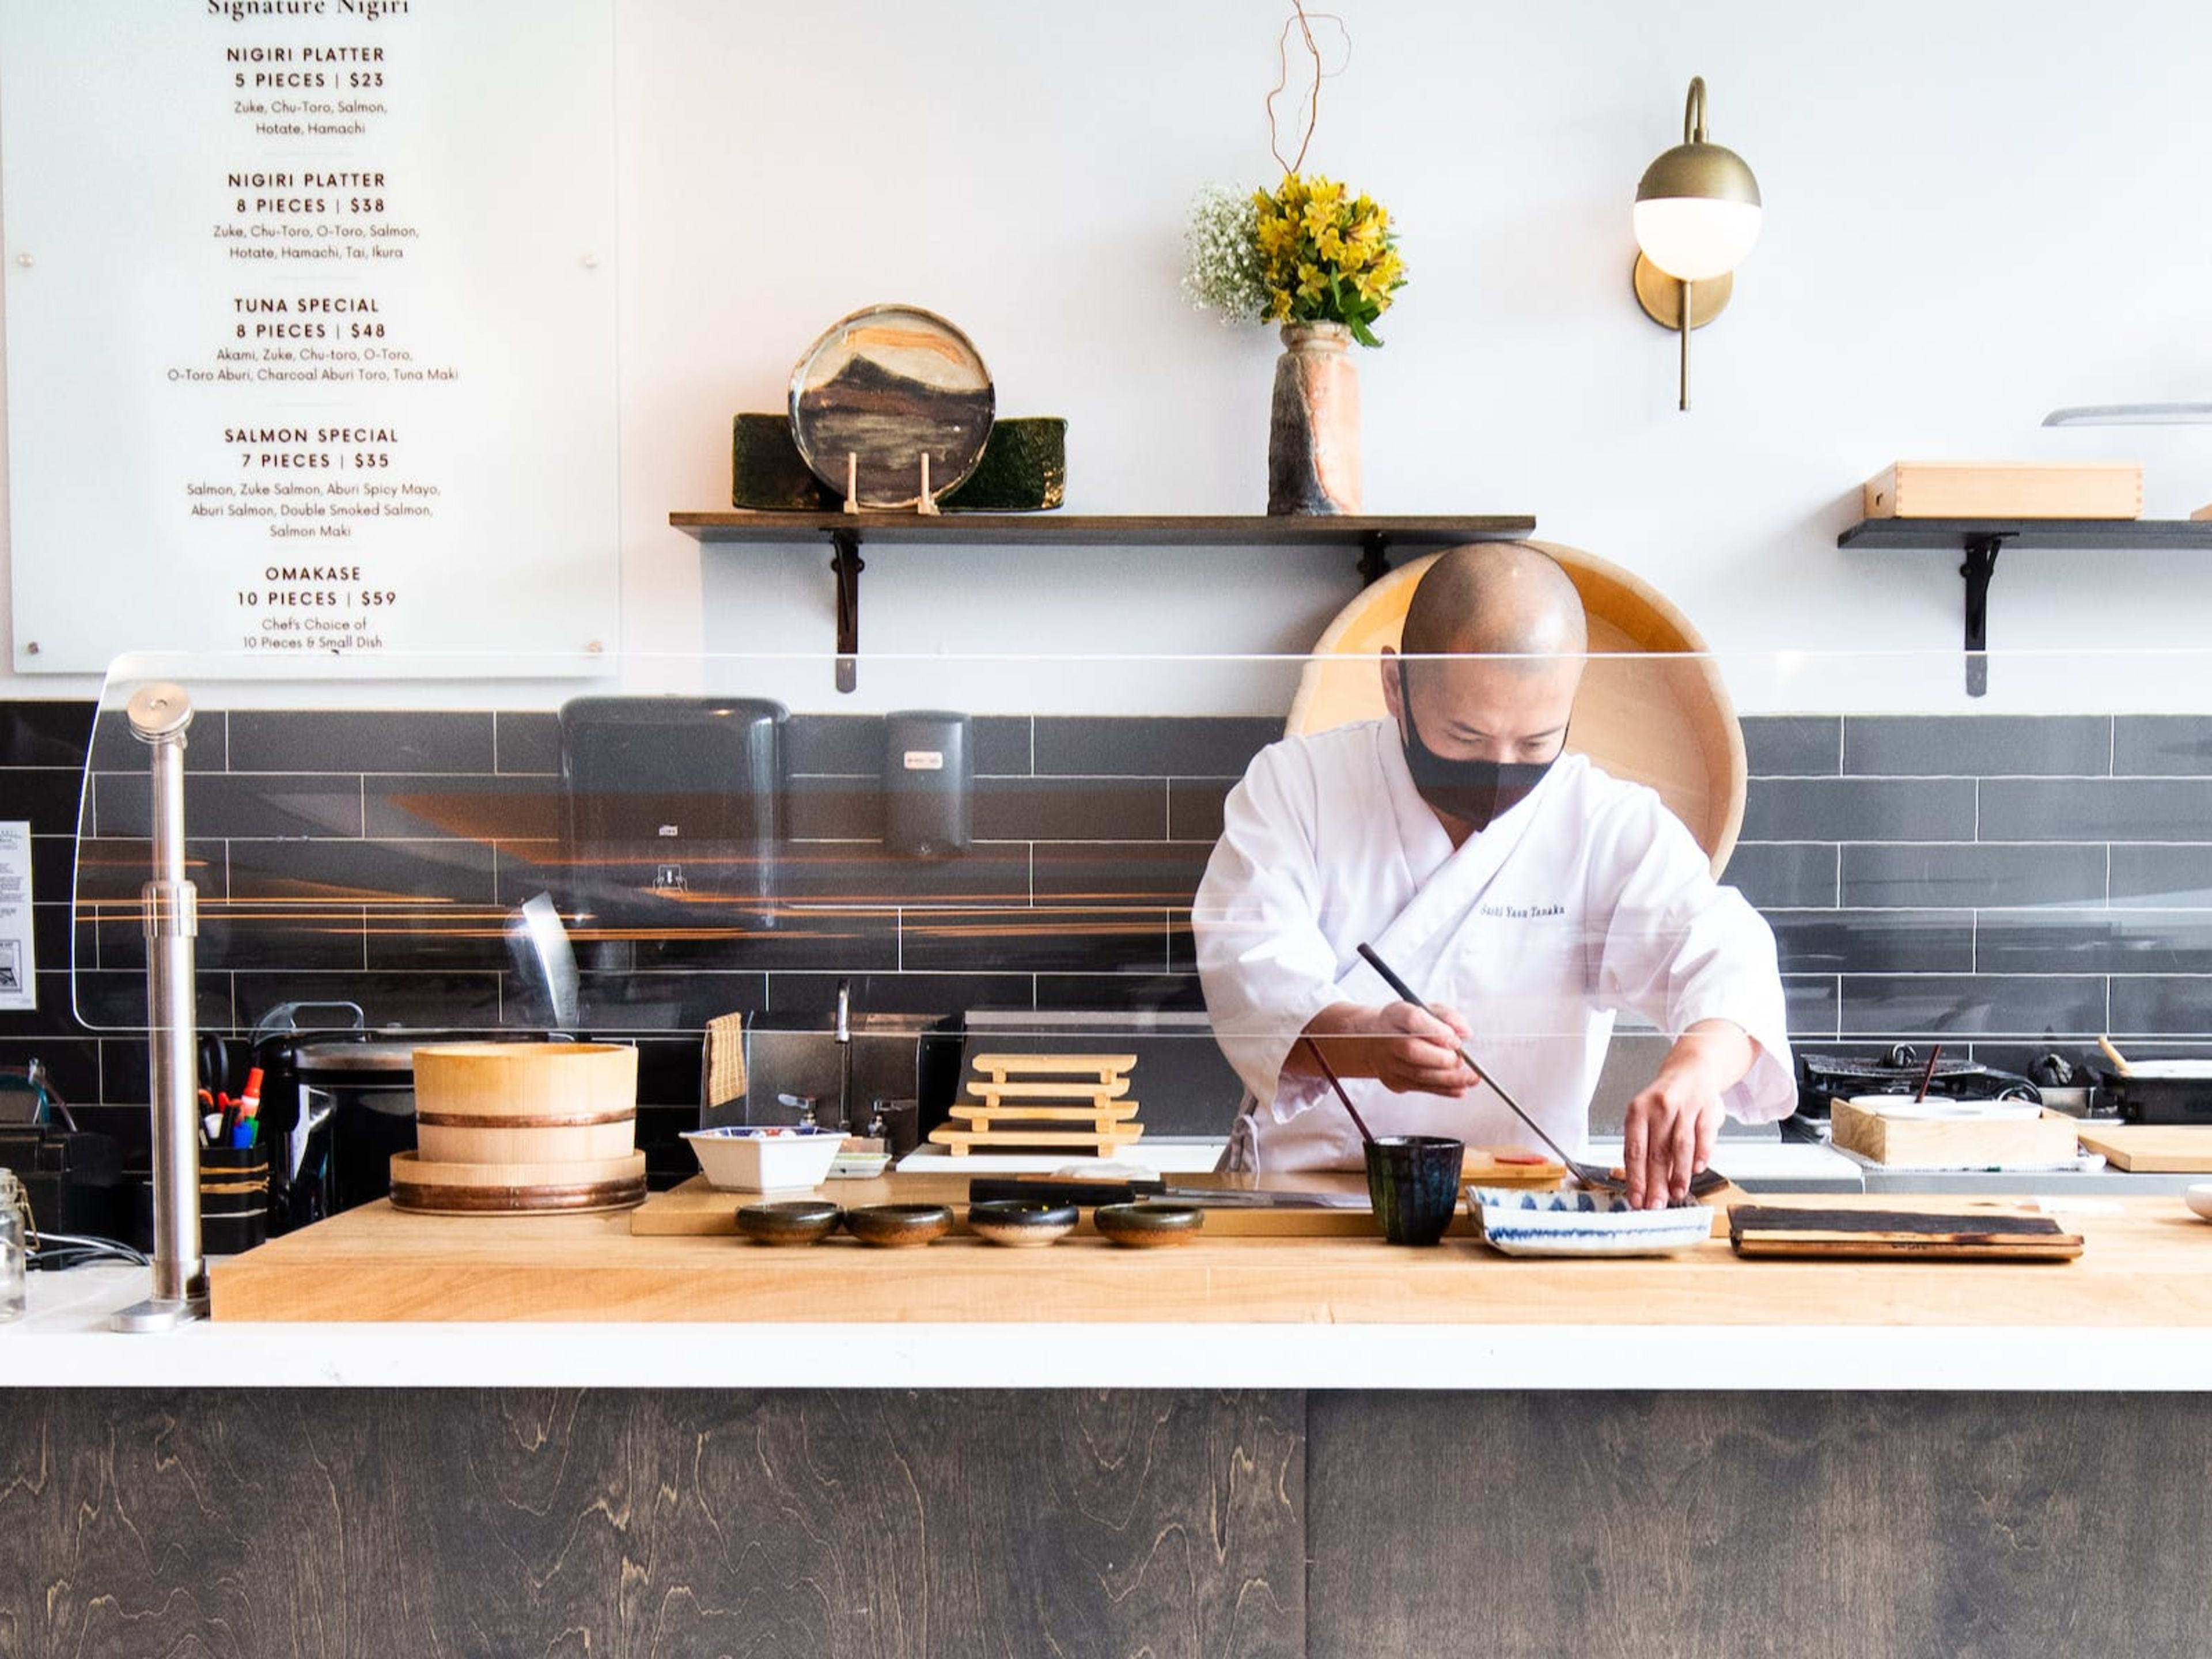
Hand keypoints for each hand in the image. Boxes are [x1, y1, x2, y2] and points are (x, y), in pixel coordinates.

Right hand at [1301, 1000, 1478, 1095]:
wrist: (1376, 1041)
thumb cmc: (1406, 1025)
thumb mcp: (1427, 1010)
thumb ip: (1447, 1017)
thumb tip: (1464, 1032)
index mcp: (1395, 1014)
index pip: (1412, 1019)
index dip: (1435, 1030)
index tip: (1455, 1039)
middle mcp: (1386, 1038)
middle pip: (1411, 1050)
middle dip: (1443, 1058)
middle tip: (1461, 1059)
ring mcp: (1387, 1063)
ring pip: (1418, 1074)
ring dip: (1450, 1078)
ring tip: (1470, 1077)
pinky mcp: (1393, 1082)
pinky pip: (1421, 1088)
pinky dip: (1445, 1089)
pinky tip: (1461, 1087)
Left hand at [1621, 1023, 1752, 1206]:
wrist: (1692, 1071)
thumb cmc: (1664, 1101)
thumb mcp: (1645, 1118)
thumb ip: (1644, 1148)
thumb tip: (1641, 1185)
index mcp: (1638, 1111)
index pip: (1634, 1150)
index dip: (1636, 1178)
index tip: (1637, 1200)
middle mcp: (1659, 1107)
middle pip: (1656, 1151)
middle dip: (1656, 1183)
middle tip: (1656, 1205)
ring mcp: (1685, 1106)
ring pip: (1680, 1145)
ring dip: (1679, 1174)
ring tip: (1676, 1194)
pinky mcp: (1707, 1108)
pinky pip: (1704, 1135)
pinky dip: (1701, 1154)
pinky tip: (1697, 1170)